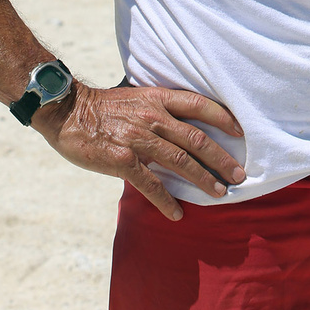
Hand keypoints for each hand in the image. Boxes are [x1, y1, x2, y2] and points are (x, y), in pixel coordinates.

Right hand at [32, 81, 245, 219]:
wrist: (68, 111)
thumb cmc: (104, 106)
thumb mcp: (137, 96)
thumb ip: (160, 108)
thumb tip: (184, 125)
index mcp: (157, 98)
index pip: (199, 105)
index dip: (223, 118)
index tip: (241, 133)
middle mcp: (153, 116)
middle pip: (197, 138)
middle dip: (221, 158)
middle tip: (239, 175)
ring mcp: (138, 138)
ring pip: (180, 161)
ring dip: (203, 179)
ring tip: (219, 193)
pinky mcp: (123, 159)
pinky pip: (151, 184)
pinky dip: (167, 200)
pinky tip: (177, 213)